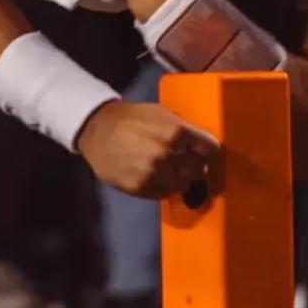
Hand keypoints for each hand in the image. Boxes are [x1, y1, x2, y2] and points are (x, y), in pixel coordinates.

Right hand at [76, 100, 221, 198]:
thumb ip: (184, 129)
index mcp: (176, 132)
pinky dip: (161, 187)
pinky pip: (163, 194)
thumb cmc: (131, 118)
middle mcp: (168, 154)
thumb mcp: (161, 114)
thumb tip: (202, 147)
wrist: (96, 129)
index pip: (210, 149)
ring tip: (166, 171)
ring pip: (182, 185)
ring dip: (178, 179)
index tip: (207, 156)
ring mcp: (154, 173)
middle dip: (194, 167)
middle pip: (199, 170)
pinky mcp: (141, 187)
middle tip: (185, 164)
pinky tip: (152, 176)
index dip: (210, 152)